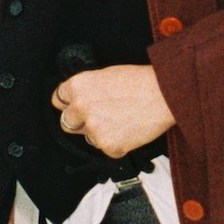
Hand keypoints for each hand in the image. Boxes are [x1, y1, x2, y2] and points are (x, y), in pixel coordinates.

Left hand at [52, 65, 173, 159]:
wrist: (166, 95)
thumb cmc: (141, 81)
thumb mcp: (106, 74)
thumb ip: (87, 88)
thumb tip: (78, 99)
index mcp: (78, 86)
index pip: (58, 100)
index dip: (68, 103)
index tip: (75, 106)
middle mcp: (80, 108)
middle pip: (67, 122)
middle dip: (80, 121)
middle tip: (101, 115)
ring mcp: (94, 129)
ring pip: (88, 137)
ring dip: (100, 132)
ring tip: (122, 119)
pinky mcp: (108, 146)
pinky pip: (106, 149)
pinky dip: (117, 143)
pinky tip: (129, 129)